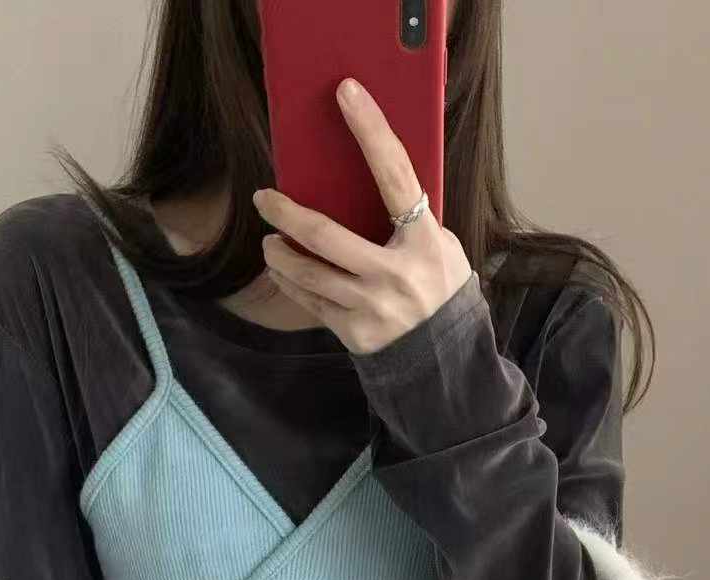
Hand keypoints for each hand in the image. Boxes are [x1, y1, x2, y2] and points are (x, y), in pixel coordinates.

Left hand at [251, 76, 473, 354]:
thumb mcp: (441, 248)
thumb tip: (373, 176)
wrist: (444, 356)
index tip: (347, 93)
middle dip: (287, 214)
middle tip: (264, 199)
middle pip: (327, 236)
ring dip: (280, 253)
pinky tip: (283, 270)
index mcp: (424, 241)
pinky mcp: (354, 332)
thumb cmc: (440, 289)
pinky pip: (310, 301)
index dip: (371, 130)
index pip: (395, 175)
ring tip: (272, 241)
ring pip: (309, 273)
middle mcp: (396, 274)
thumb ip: (411, 219)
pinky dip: (290, 283)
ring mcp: (372, 306)